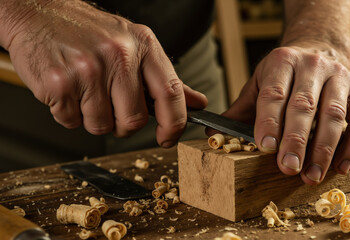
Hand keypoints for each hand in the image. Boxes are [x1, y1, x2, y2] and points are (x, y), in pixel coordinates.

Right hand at [1, 0, 206, 146]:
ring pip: (101, 125)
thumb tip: (197, 103)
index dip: (174, 125)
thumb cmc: (88, 32)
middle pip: (134, 120)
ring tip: (86, 91)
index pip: (171, 94)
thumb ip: (167, 79)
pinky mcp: (59, 82)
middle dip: (123, 124)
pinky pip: (71, 121)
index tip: (168, 138)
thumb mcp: (134, 45)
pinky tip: (69, 90)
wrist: (38, 12)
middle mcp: (119, 55)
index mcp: (143, 44)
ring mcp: (88, 69)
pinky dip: (70, 114)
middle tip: (111, 106)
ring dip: (94, 118)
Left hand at [221, 43, 349, 184]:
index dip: (269, 121)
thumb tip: (214, 136)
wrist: (319, 51)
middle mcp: (312, 65)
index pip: (274, 93)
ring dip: (324, 149)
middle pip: (304, 105)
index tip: (265, 147)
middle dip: (296, 140)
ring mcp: (340, 76)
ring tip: (312, 175)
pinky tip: (341, 167)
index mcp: (282, 62)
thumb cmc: (284, 75)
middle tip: (288, 168)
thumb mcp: (259, 84)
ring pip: (334, 115)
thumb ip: (241, 109)